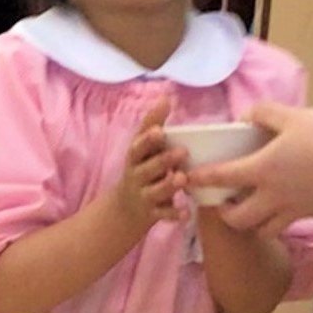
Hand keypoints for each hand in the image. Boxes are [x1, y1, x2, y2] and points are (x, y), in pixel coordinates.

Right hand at [110, 101, 184, 233]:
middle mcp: (137, 176)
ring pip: (155, 191)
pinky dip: (174, 215)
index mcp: (135, 158)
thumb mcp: (142, 148)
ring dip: (168, 185)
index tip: (159, 130)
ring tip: (183, 178)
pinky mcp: (152, 214)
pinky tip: (187, 214)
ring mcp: (144, 196)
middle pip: (147, 168)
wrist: (126, 209)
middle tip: (182, 151)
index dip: (147, 139)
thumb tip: (166, 97)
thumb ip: (153, 124)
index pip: (138, 146)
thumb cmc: (141, 169)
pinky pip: (163, 215)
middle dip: (163, 160)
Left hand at [189, 103, 312, 231]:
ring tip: (251, 208)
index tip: (189, 179)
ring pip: (261, 230)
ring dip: (250, 223)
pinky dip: (277, 220)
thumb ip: (265, 113)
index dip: (201, 179)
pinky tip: (282, 204)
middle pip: (237, 219)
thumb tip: (247, 115)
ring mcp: (294, 209)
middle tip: (222, 202)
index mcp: (264, 168)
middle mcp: (274, 196)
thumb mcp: (294, 115)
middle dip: (223, 214)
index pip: (221, 178)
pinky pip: (287, 224)